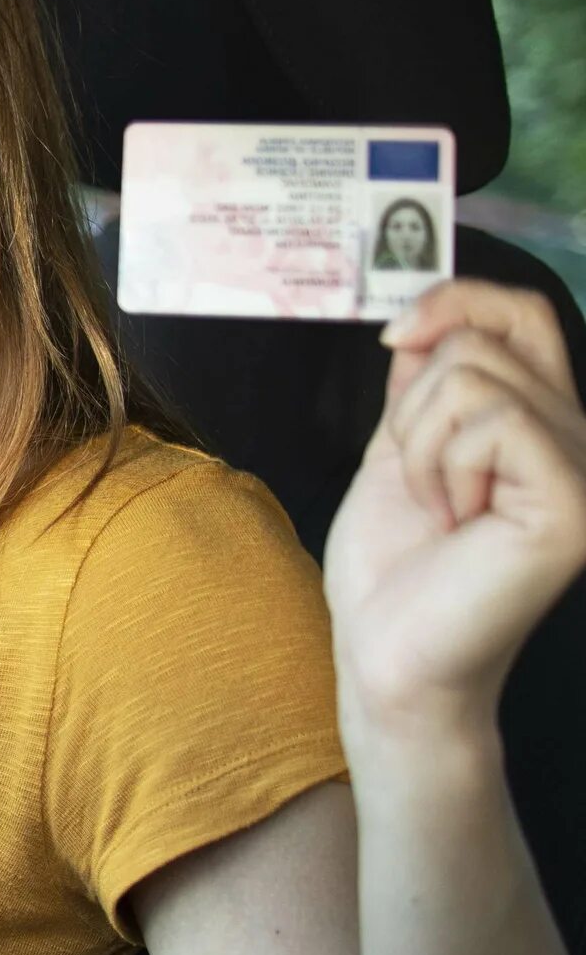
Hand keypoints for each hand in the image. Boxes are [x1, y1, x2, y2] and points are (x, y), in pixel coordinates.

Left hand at [323, 278, 585, 725]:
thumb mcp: (400, 450)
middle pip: (484, 340)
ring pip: (475, 378)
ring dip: (420, 443)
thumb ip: (422, 387)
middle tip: (419, 477)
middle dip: (414, 402)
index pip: (523, 313)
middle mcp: (579, 437)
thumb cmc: (393, 568)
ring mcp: (585, 468)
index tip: (397, 339)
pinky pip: (491, 424)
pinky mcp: (574, 501)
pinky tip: (455, 523)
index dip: (457, 301)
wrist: (388, 653)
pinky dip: (441, 468)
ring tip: (438, 507)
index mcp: (541, 421)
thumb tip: (423, 319)